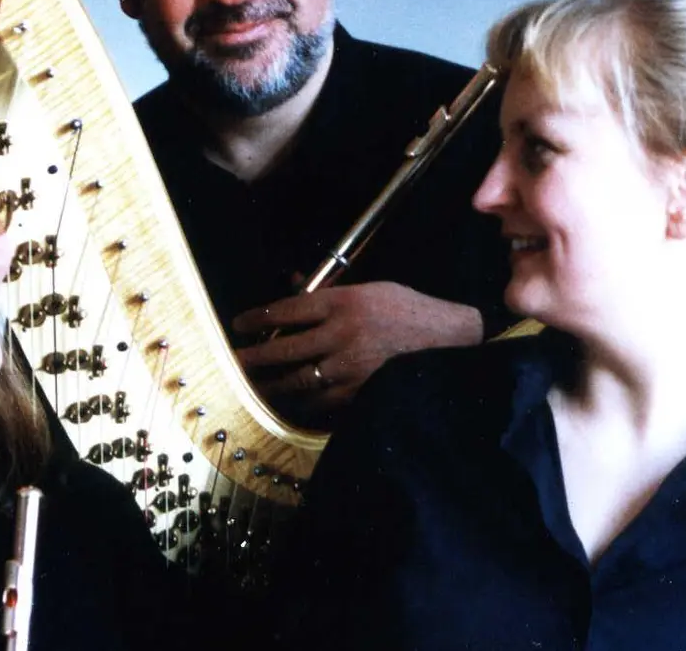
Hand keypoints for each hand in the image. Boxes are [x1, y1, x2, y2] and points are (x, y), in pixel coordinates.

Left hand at [231, 282, 482, 412]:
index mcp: (343, 302)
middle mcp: (342, 334)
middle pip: (284, 349)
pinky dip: (302, 402)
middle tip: (236, 359)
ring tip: (255, 383)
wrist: (449, 339)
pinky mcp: (361, 391)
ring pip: (297, 380)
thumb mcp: (369, 288)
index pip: (286, 310)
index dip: (257, 318)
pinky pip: (321, 401)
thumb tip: (292, 283)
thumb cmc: (409, 309)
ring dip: (271, 383)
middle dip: (254, 356)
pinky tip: (290, 401)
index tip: (239, 324)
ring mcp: (351, 367)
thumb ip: (328, 290)